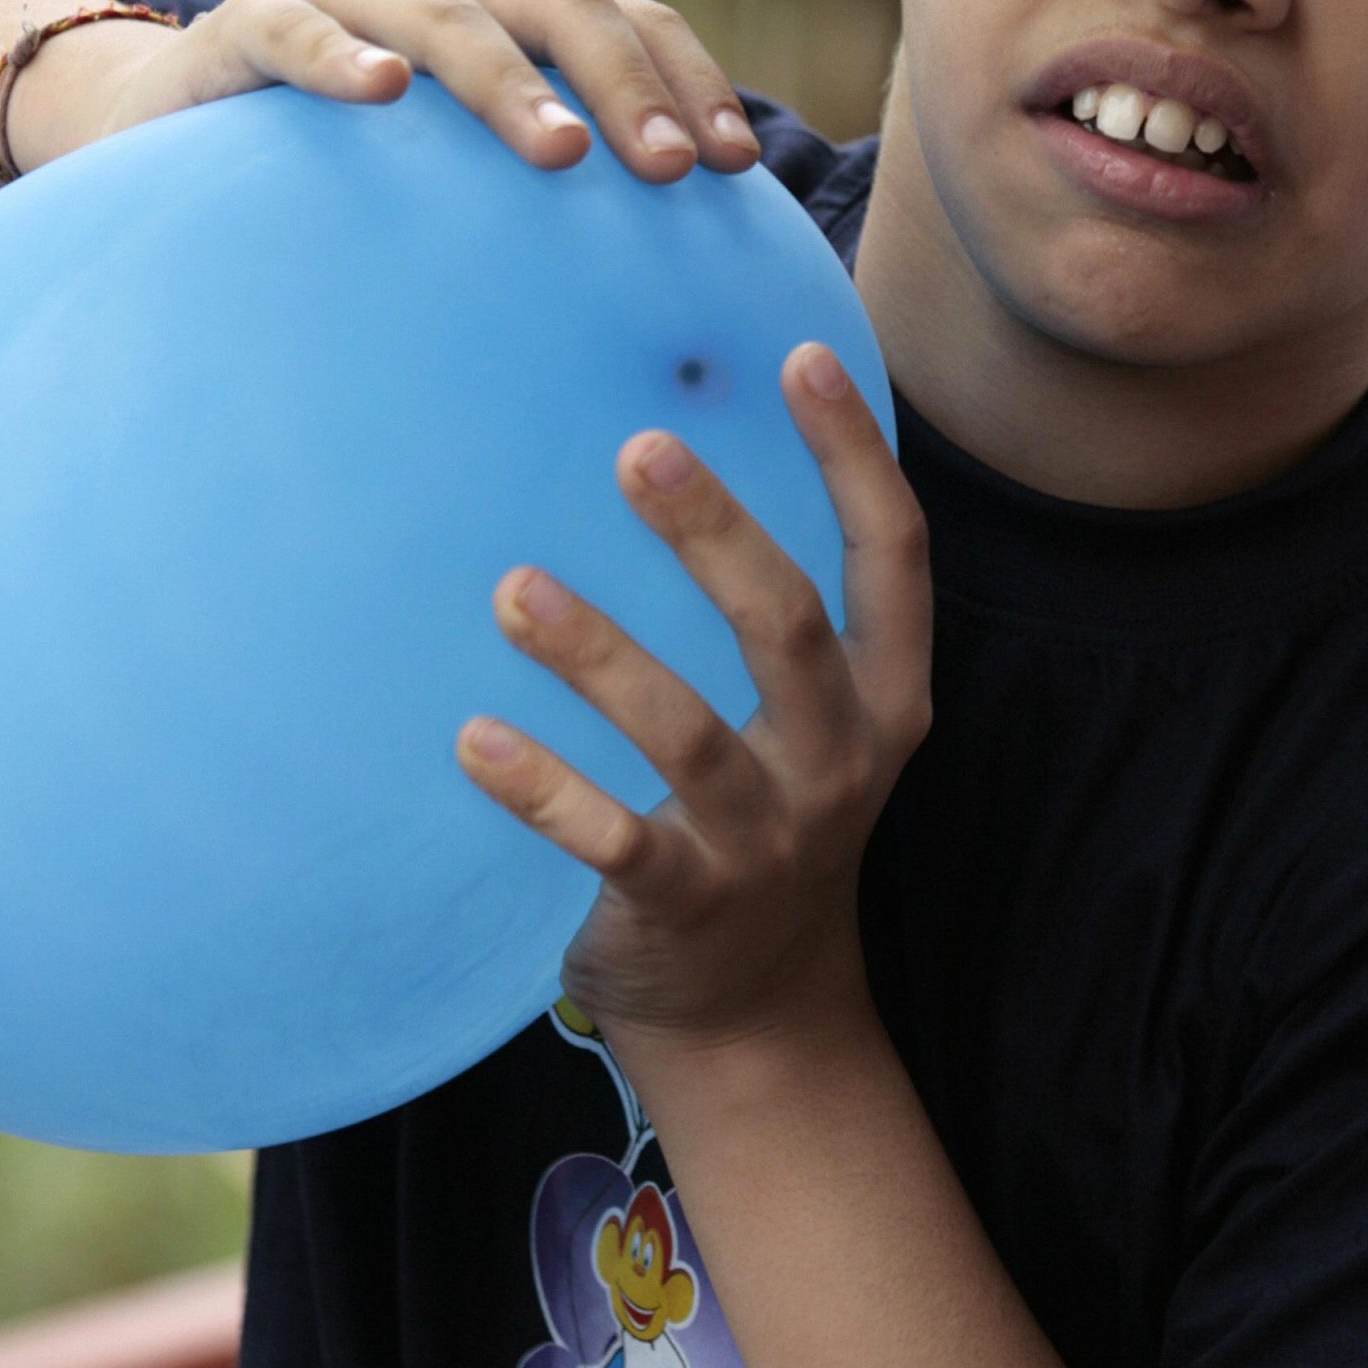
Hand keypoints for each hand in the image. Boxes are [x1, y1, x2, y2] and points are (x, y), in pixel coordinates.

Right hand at [8, 0, 758, 181]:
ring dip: (508, 77)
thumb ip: (562, 212)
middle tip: (667, 167)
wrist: (187, 137)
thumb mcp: (469, 186)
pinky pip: (295, 28)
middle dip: (622, 80)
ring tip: (560, 149)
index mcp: (513, 10)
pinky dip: (340, 53)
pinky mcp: (247, 27)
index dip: (689, 78)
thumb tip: (693, 305)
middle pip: (556, 5)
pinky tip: (383, 90)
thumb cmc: (363, 175)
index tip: (736, 165)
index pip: (627, 21)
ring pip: (445, 11)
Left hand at [456, 342, 931, 1056]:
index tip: (802, 357)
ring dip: (602, 656)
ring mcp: (768, 840)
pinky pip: (614, 842)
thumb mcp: (811, 719)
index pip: (894, 557)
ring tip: (514, 589)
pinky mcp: (685, 906)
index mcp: (887, 697)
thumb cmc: (766, 817)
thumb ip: (780, 615)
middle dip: (716, 533)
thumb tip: (691, 451)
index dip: (856, 457)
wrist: (757, 1011)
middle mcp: (841, 760)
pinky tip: (473, 740)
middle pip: (790, 628)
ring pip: (691, 736)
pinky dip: (545, 791)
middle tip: (636, 449)